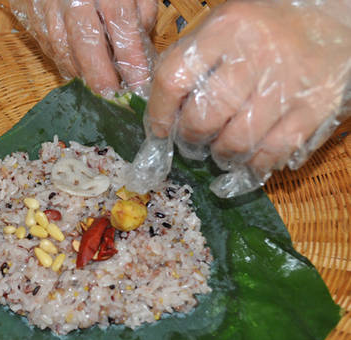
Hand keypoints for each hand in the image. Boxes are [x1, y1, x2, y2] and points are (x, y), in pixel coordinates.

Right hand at [10, 0, 157, 96]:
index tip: (140, 86)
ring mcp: (49, 8)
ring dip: (82, 75)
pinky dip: (64, 63)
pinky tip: (78, 74)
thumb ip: (141, 11)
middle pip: (87, 44)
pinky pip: (48, 46)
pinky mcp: (32, 15)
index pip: (122, 28)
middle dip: (102, 77)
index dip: (132, 61)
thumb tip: (141, 52)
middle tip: (114, 98)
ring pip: (64, 50)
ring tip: (98, 92)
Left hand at [145, 0, 350, 196]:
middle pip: (203, 118)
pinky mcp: (315, 108)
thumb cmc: (265, 29)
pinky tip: (248, 159)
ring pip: (235, 142)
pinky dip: (254, 164)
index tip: (160, 131)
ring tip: (220, 150)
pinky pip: (272, 152)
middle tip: (193, 141)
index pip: (172, 80)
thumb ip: (190, 62)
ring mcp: (287, 83)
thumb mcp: (223, 27)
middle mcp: (255, 54)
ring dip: (221, 154)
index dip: (159, 114)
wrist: (334, 21)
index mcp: (225, 28)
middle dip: (191, 139)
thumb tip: (161, 112)